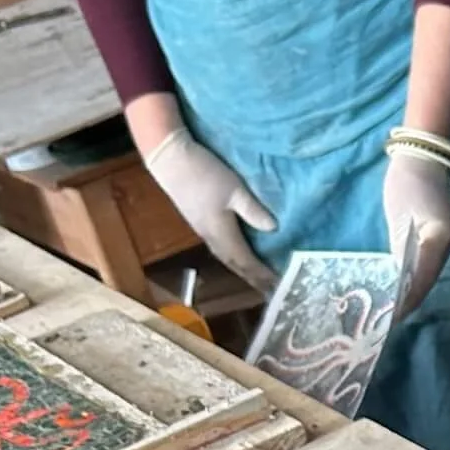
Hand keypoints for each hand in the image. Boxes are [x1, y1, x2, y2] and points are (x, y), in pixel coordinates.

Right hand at [142, 125, 277, 291]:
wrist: (169, 159)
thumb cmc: (205, 173)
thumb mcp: (234, 189)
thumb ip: (253, 210)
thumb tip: (274, 229)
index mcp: (222, 234)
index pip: (247, 262)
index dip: (263, 275)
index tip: (280, 286)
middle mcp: (212, 238)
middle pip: (236, 265)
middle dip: (254, 279)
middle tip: (272, 290)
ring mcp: (203, 231)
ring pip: (227, 258)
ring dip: (243, 270)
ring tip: (259, 279)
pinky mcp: (199, 223)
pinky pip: (221, 249)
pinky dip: (234, 258)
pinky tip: (240, 256)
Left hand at [382, 147, 449, 309]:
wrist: (424, 154)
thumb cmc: (409, 180)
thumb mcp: (401, 215)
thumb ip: (401, 250)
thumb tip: (398, 285)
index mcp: (438, 240)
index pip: (421, 279)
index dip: (406, 300)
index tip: (390, 318)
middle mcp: (445, 245)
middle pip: (426, 281)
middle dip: (408, 301)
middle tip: (387, 320)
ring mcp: (444, 241)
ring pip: (427, 275)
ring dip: (411, 292)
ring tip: (393, 310)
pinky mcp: (439, 236)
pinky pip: (426, 264)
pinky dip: (413, 277)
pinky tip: (402, 286)